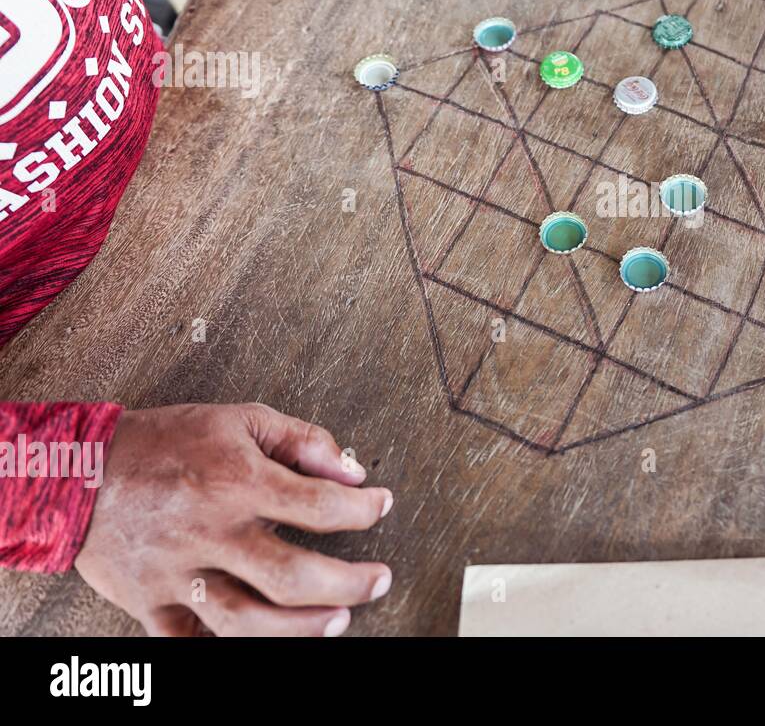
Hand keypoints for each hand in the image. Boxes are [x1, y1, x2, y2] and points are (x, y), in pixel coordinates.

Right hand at [75, 402, 393, 636]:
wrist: (78, 469)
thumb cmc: (163, 442)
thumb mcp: (239, 420)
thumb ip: (302, 440)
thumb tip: (351, 470)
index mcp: (236, 482)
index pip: (319, 505)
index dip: (363, 509)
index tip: (381, 506)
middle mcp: (210, 533)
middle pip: (292, 576)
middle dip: (347, 584)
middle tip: (379, 581)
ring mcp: (179, 574)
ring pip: (247, 619)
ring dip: (300, 628)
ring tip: (338, 622)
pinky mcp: (151, 602)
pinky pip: (189, 641)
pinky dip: (222, 648)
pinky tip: (261, 644)